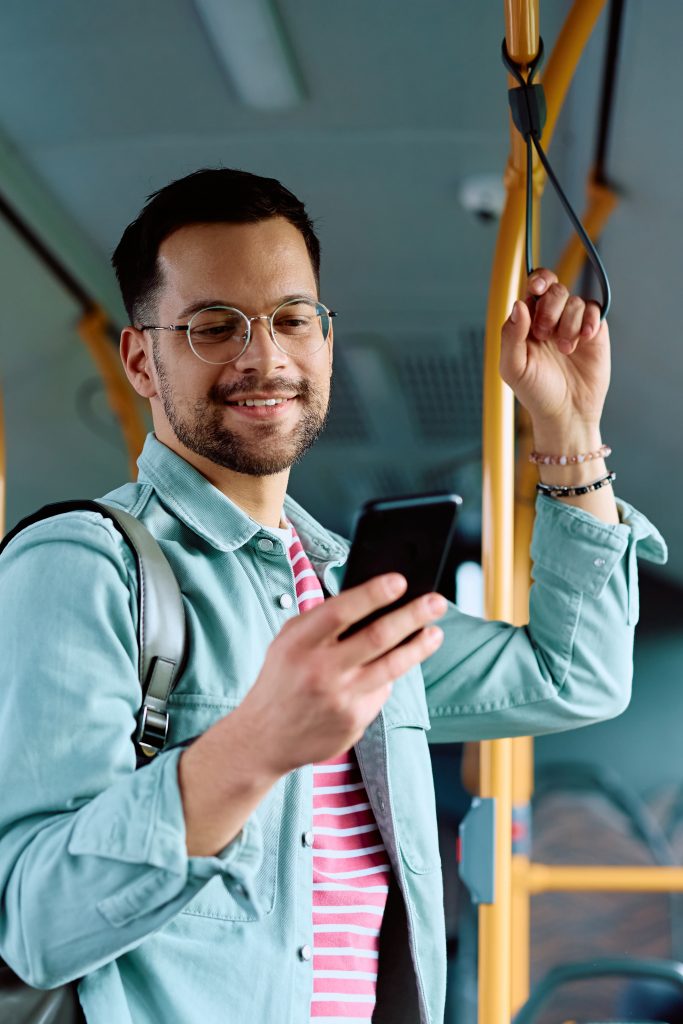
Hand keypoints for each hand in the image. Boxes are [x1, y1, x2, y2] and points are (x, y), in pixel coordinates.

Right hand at [238, 574, 445, 775]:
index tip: (400, 581)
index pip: (341, 611)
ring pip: (392, 666)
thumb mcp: (287, 642)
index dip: (373, 594)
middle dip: (412, 615)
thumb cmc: (282, 678)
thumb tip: (372, 600)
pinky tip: (393, 666)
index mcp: (299, 643)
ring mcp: (340, 699)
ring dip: (419, 646)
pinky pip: (382, 691)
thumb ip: (322, 621)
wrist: (265, 738)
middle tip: (437, 601)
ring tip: (436, 632)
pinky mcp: (354, 721)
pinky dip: (390, 676)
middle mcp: (320, 670)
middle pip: (377, 636)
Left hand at [499, 269, 609, 437]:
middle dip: (550, 308)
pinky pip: (594, 310)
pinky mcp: (594, 331)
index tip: (537, 289)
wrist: (566, 413)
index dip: (537, 281)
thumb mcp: (514, 368)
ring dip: (568, 323)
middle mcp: (550, 319)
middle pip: (554, 289)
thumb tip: (519, 304)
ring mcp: (573, 324)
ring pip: (574, 300)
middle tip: (545, 334)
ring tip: (565, 350)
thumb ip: (511, 335)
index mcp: (527, 323)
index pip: (532, 289)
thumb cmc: (536, 393)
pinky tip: (584, 338)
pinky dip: (589, 320)